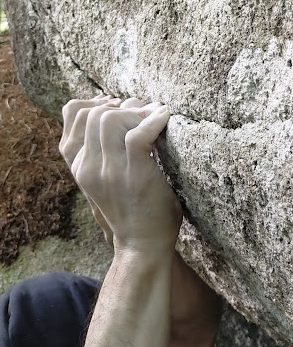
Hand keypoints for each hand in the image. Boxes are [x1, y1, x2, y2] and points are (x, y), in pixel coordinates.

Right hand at [60, 96, 182, 253]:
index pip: (73, 112)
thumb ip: (106, 147)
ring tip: (155, 119)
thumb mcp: (107, 177)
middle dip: (122, 106)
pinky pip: (137, 135)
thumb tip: (128, 106)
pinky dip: (154, 120)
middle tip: (144, 114)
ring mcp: (109, 171)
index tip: (120, 105)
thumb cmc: (133, 205)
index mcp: (79, 164)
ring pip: (109, 119)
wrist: (143, 244)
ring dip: (136, 112)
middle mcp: (87, 166)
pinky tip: (165, 118)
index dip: (98, 101)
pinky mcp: (134, 174)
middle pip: (93, 113)